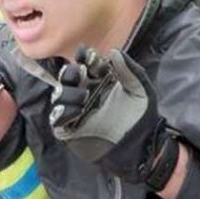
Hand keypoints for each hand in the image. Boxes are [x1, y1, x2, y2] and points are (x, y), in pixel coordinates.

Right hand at [49, 47, 178, 191]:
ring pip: (59, 94)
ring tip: (84, 96)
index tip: (88, 57)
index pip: (86, 63)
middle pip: (68, 75)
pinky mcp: (70, 130)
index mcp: (100, 81)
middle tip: (80, 72)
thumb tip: (113, 51)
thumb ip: (129, 70)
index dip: (85, 58)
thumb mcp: (140, 90)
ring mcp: (76, 111)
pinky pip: (57, 118)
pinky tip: (78, 111)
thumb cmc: (141, 117)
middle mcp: (85, 92)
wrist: (141, 147)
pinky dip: (63, 111)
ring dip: (68, 91)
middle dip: (70, 71)